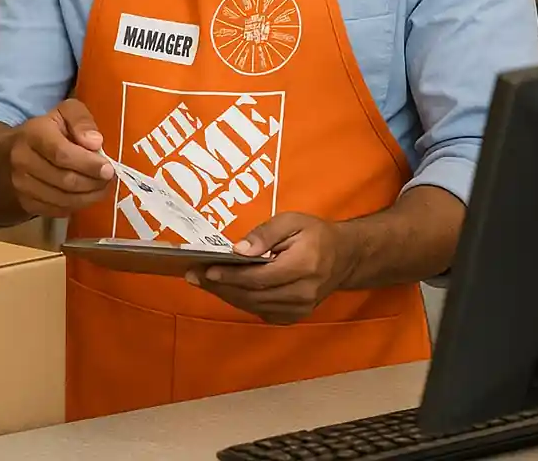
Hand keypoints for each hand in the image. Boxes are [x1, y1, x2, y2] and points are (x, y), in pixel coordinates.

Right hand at [9, 98, 115, 217]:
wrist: (13, 152)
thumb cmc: (48, 129)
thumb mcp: (65, 112)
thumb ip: (81, 121)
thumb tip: (95, 142)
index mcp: (33, 134)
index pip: (62, 154)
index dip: (88, 164)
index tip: (108, 168)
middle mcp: (23, 161)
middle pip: (65, 180)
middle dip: (93, 182)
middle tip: (109, 178)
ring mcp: (21, 185)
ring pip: (63, 199)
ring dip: (89, 196)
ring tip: (102, 186)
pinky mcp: (26, 203)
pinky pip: (58, 210)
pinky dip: (77, 205)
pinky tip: (86, 194)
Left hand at [185, 213, 357, 324]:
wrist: (344, 258)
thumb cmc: (315, 235)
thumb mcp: (291, 221)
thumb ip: (265, 234)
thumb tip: (238, 250)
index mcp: (304, 266)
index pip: (261, 276)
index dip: (232, 275)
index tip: (207, 269)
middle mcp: (303, 293)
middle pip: (254, 294)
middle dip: (220, 285)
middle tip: (193, 275)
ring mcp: (300, 309)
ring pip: (254, 306)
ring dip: (226, 294)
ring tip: (201, 280)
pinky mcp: (294, 316)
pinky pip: (260, 311)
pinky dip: (239, 300)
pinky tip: (222, 288)